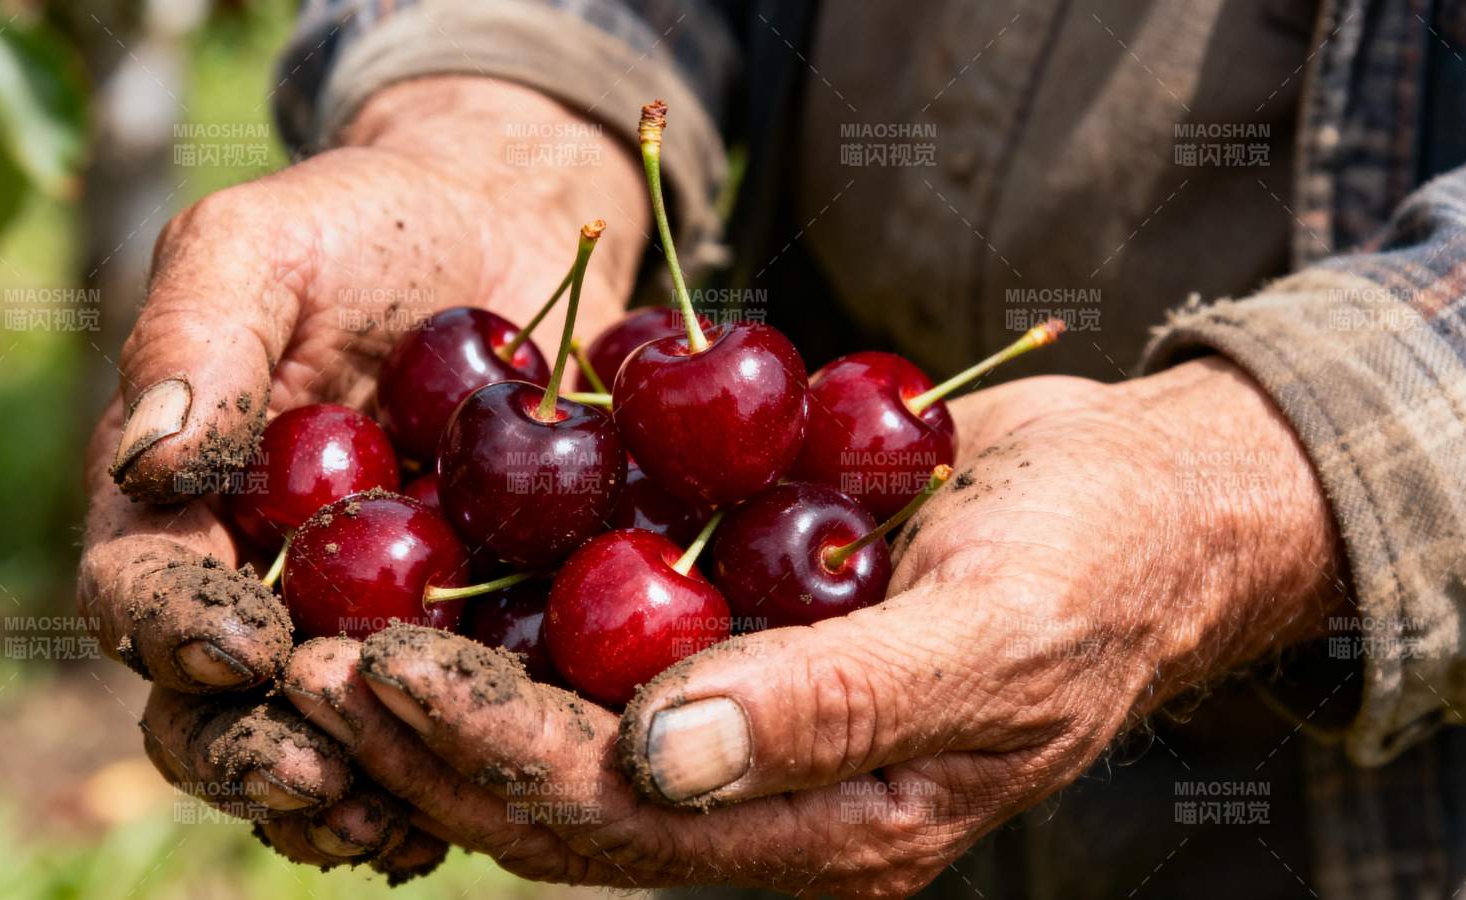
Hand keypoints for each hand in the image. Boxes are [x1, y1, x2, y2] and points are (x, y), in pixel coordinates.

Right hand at [74, 76, 646, 870]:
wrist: (506, 233)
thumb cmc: (368, 227)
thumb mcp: (267, 242)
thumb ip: (198, 335)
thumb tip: (147, 461)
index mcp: (184, 502)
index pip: (140, 589)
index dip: (172, 631)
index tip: (240, 645)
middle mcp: (261, 582)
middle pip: (221, 705)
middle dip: (257, 752)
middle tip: (313, 775)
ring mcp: (365, 619)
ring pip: (334, 740)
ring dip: (356, 792)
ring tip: (398, 821)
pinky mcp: (467, 632)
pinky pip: (450, 720)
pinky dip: (457, 768)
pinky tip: (493, 791)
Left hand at [281, 357, 1347, 895]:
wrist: (1152, 505)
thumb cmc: (1095, 564)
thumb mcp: (993, 635)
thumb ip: (839, 709)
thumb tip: (664, 762)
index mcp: (835, 830)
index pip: (621, 821)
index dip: (489, 755)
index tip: (376, 674)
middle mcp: (777, 805)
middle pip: (569, 799)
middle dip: (437, 737)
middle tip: (313, 661)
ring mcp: (761, 736)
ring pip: (573, 742)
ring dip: (458, 691)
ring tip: (340, 630)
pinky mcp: (752, 654)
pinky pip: (617, 665)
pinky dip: (526, 633)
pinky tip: (447, 578)